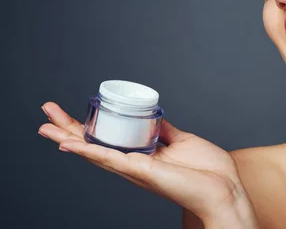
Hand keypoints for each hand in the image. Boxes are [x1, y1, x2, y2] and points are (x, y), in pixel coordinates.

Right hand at [38, 102, 258, 226]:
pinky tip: (69, 144)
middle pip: (93, 145)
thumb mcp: (182, 141)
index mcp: (142, 156)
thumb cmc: (208, 171)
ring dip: (68, 138)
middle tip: (46, 112)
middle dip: (67, 130)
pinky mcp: (142, 171)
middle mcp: (133, 164)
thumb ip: (165, 131)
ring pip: (94, 152)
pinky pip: (111, 160)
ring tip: (45, 126)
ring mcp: (135, 169)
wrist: (225, 188)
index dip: (86, 128)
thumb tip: (153, 118)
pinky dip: (88, 152)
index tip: (70, 115)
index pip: (107, 140)